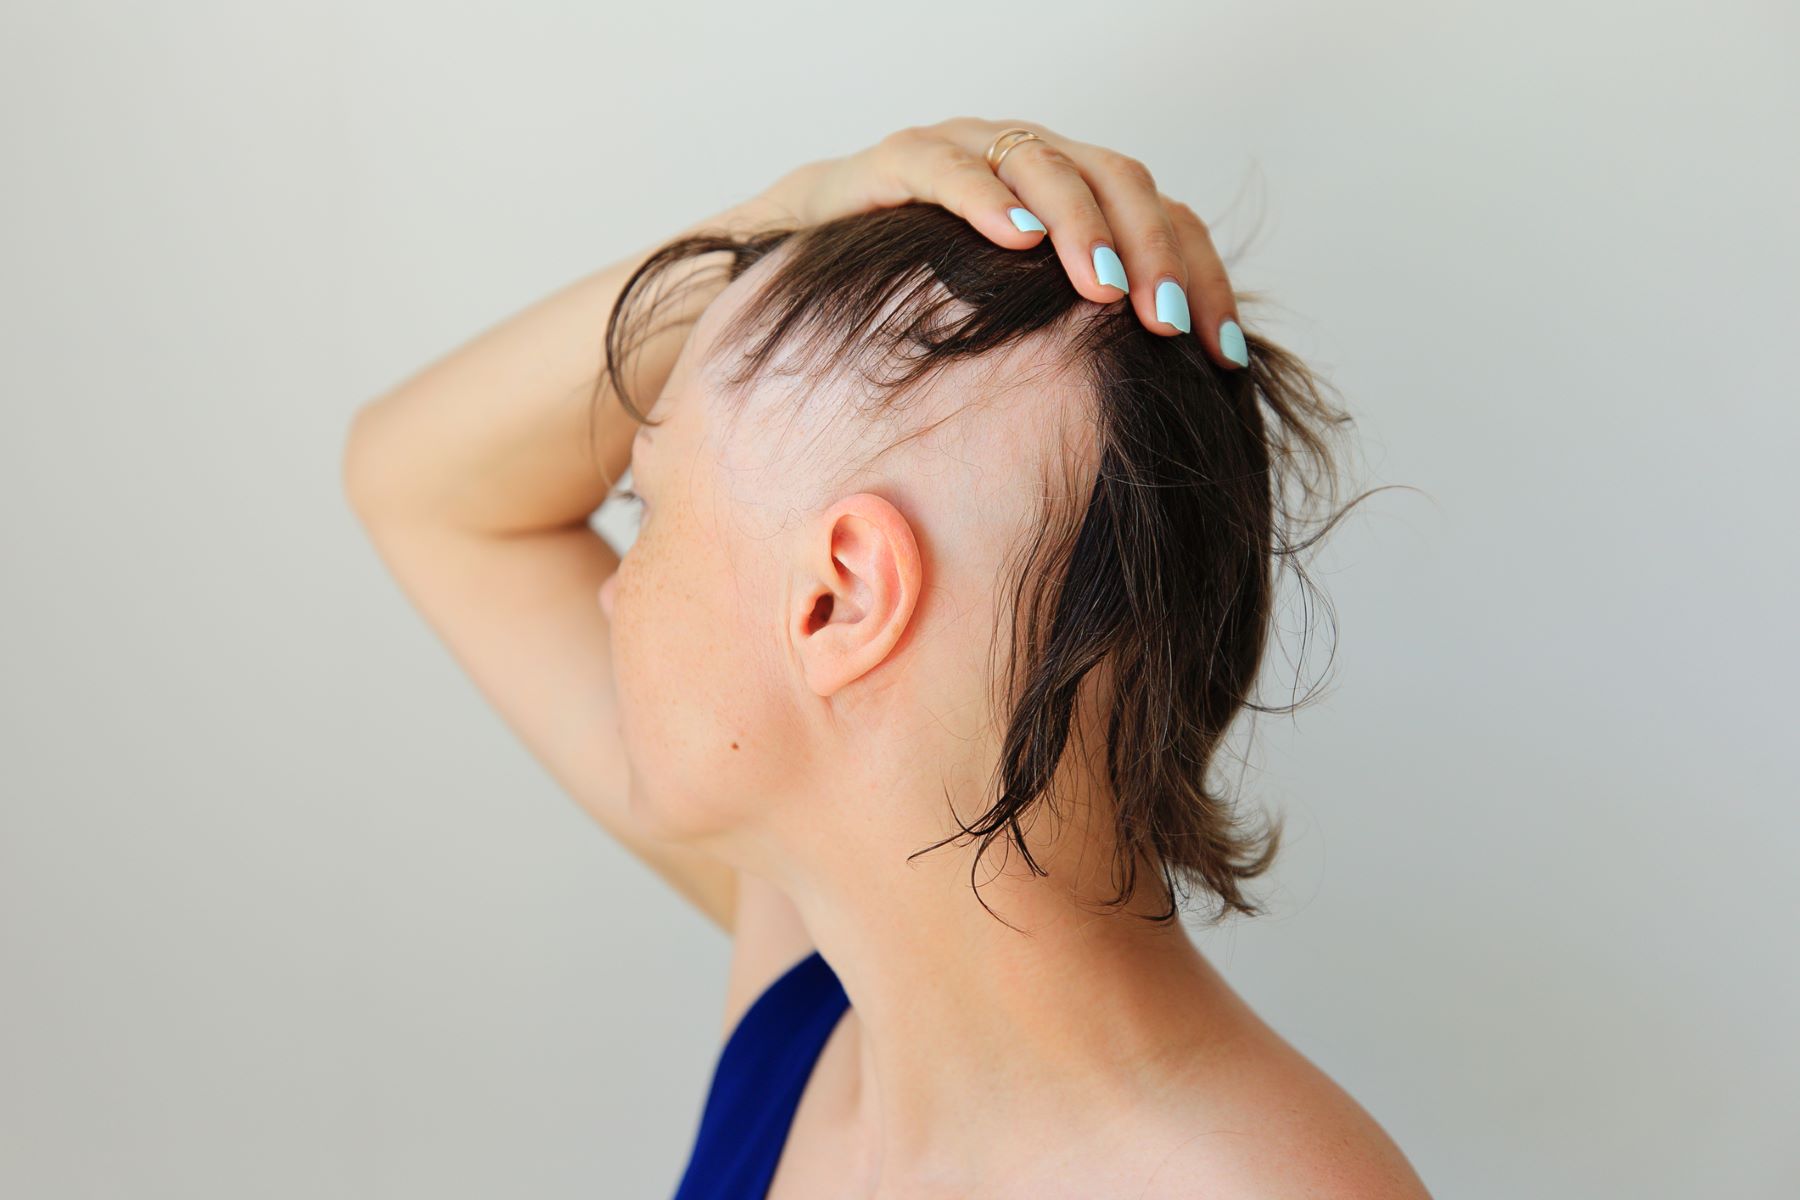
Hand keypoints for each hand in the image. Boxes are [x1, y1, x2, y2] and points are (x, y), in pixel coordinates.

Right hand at [757, 117, 1249, 368]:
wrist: (808, 248)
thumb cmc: (921, 293)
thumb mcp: (1015, 324)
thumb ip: (1078, 348)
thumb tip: (1162, 419)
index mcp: (1075, 193)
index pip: (1165, 217)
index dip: (1201, 278)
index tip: (1223, 355)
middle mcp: (1030, 157)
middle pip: (1120, 179)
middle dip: (1153, 253)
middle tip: (1168, 324)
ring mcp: (968, 149)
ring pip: (1046, 164)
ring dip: (1083, 227)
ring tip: (1107, 289)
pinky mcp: (901, 161)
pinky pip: (949, 168)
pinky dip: (985, 198)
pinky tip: (1017, 237)